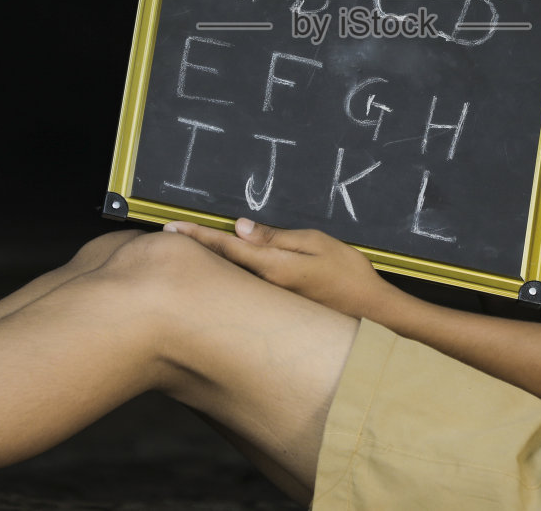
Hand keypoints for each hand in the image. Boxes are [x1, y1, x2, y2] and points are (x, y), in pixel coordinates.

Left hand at [166, 218, 397, 319]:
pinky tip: (225, 272)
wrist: (371, 313)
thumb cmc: (348, 274)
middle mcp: (264, 287)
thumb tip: (239, 227)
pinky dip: (230, 276)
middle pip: (221, 266)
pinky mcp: (277, 308)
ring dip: (211, 264)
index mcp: (271, 267)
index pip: (226, 247)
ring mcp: (269, 300)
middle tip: (169, 238)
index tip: (171, 227)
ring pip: (232, 279)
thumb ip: (277, 236)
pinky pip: (246, 288)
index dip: (197, 235)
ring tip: (189, 253)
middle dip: (196, 251)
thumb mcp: (316, 244)